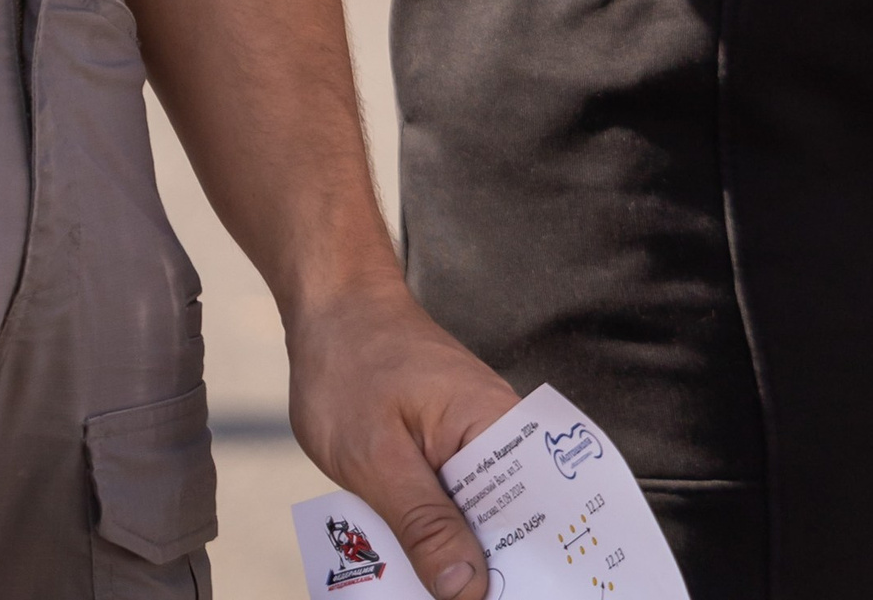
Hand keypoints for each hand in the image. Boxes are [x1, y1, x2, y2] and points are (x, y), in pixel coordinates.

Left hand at [285, 274, 518, 599]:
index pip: (543, 508)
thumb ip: (424, 524)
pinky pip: (452, 505)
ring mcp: (471, 442)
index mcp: (496, 426)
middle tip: (459, 598)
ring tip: (435, 591)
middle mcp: (497, 433)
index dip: (542, 562)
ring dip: (457, 559)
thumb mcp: (376, 458)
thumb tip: (469, 592)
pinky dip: (434, 535)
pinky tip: (412, 567)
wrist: (329, 302)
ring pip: (478, 521)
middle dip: (495, 571)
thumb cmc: (348, 363)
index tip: (532, 594)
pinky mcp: (445, 450)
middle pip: (514, 523)